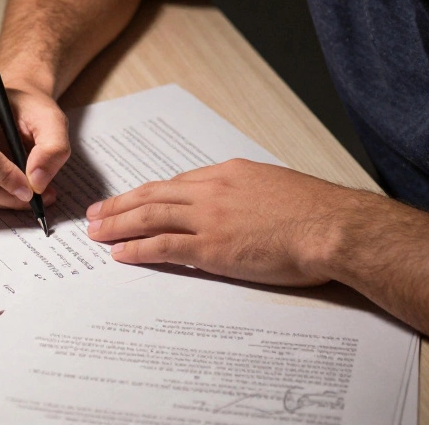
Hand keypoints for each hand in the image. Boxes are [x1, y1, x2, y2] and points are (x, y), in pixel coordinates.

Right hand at [0, 85, 69, 208]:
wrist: (16, 106)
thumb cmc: (31, 111)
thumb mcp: (54, 121)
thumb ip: (54, 149)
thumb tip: (36, 182)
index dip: (6, 178)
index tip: (31, 189)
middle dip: (6, 196)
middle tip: (35, 196)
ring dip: (0, 199)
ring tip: (25, 187)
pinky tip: (7, 183)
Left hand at [86, 158, 364, 286]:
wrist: (332, 227)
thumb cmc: (317, 213)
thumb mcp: (278, 188)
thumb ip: (251, 194)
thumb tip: (244, 206)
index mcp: (229, 173)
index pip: (178, 183)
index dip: (150, 194)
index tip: (133, 200)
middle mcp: (213, 190)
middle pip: (154, 195)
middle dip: (121, 204)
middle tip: (97, 212)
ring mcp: (209, 218)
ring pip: (149, 217)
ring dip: (118, 224)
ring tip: (97, 232)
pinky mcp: (212, 247)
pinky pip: (162, 246)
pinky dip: (136, 249)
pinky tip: (120, 254)